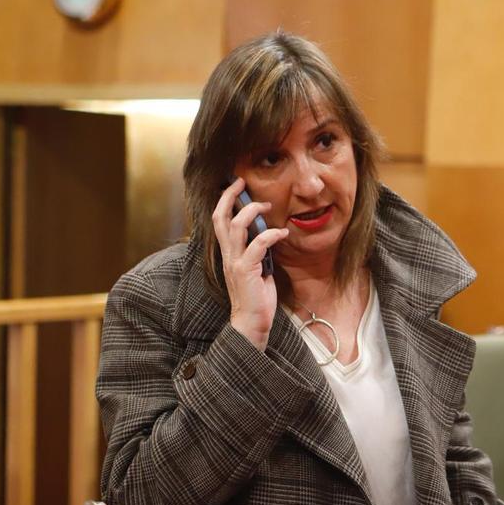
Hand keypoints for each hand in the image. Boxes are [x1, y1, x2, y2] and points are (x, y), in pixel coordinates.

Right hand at [214, 178, 288, 350]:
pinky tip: (283, 232)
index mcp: (229, 253)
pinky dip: (271, 234)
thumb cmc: (256, 296)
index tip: (236, 186)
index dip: (224, 201)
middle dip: (229, 196)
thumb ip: (258, 250)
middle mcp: (228, 255)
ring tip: (267, 205)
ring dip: (251, 211)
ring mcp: (235, 262)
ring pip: (235, 227)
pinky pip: (257, 245)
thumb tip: (267, 233)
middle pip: (220, 217)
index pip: (220, 220)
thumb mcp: (257, 267)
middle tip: (240, 181)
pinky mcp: (246, 271)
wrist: (252, 323)